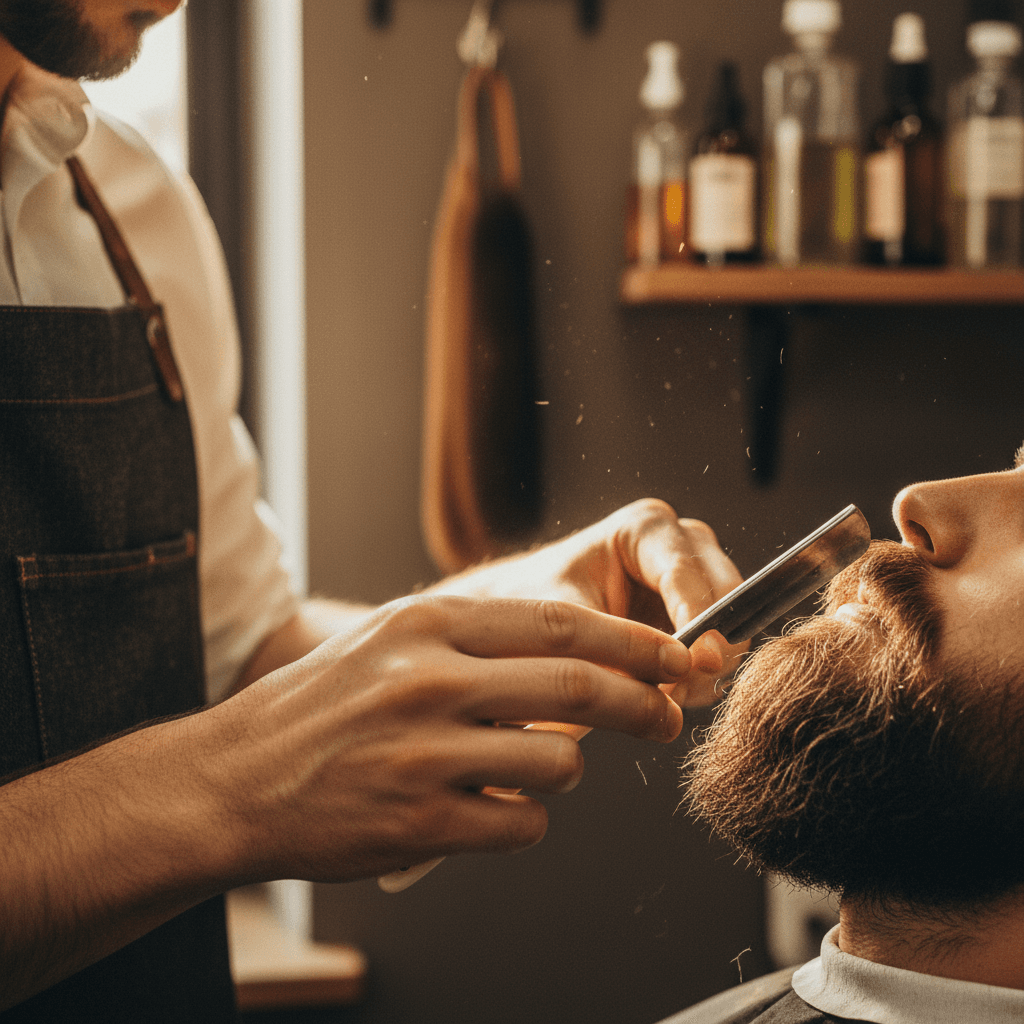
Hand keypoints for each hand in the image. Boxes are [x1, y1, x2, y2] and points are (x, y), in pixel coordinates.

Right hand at [208, 593, 690, 883]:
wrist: (234, 779)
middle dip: (640, 704)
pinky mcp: (419, 822)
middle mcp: (429, 680)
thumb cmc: (321, 705)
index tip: (674, 657)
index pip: (560, 623)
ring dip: (568, 771)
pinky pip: (521, 825)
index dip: (631, 642)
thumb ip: (479, 641)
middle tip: (667, 716)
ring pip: (558, 764)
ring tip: (535, 768)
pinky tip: (493, 810)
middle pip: (576, 687)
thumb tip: (580, 653)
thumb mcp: (391, 641)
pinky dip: (527, 820)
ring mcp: (424, 754)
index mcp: (427, 624)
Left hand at [431, 499, 746, 705]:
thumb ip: (603, 650)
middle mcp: (681, 545)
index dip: (699, 617)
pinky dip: (699, 680)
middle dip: (708, 645)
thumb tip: (650, 693)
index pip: (685, 570)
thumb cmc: (531, 608)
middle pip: (726, 595)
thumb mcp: (557, 624)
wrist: (516, 620)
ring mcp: (696, 581)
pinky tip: (666, 698)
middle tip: (682, 691)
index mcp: (645, 528)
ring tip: (664, 700)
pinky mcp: (698, 620)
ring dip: (705, 669)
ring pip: (730, 627)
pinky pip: (719, 653)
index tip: (698, 662)